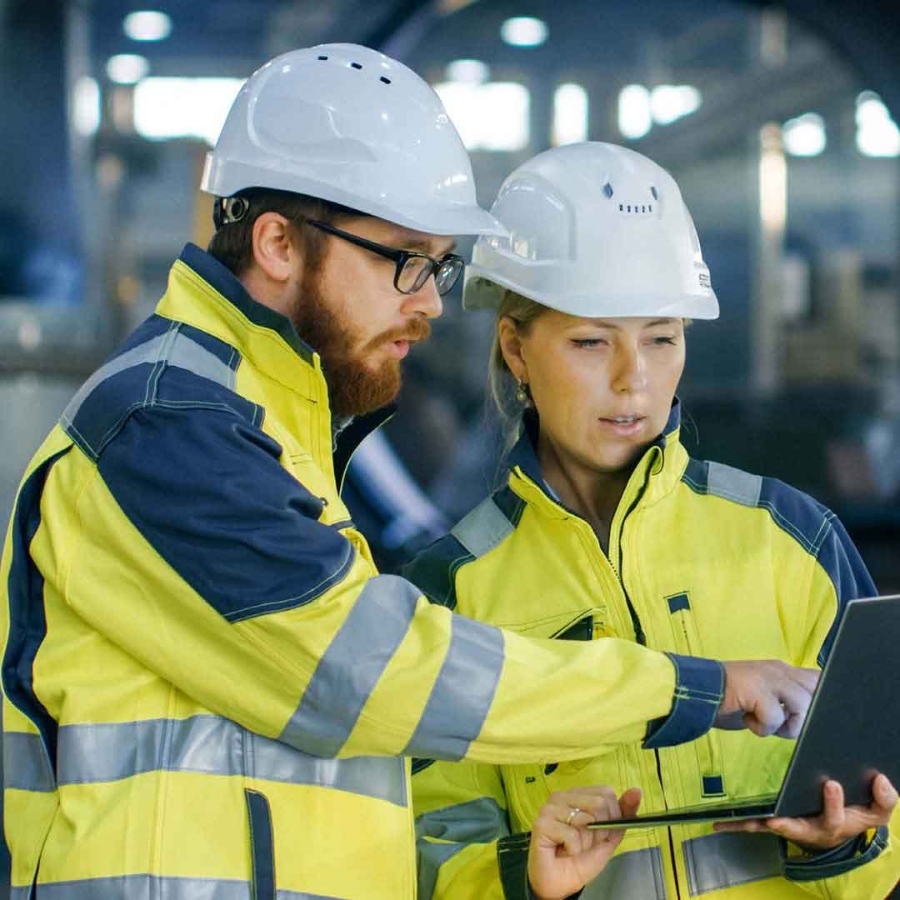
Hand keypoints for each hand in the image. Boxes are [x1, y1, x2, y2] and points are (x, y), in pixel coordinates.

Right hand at [527, 786, 640, 899]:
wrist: (560, 884)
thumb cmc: (581, 859)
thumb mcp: (608, 838)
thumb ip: (623, 815)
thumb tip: (637, 790)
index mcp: (580, 795)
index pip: (606, 793)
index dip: (611, 817)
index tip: (601, 833)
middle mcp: (564, 796)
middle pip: (598, 803)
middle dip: (599, 830)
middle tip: (586, 843)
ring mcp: (551, 807)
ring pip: (585, 818)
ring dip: (585, 841)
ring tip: (574, 847)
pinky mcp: (542, 822)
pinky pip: (571, 834)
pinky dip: (574, 849)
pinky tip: (564, 851)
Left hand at [714, 773, 897, 850]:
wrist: (838, 830)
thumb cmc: (854, 815)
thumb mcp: (875, 810)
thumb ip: (884, 798)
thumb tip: (881, 779)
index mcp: (834, 823)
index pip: (836, 816)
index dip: (834, 803)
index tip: (832, 784)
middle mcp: (809, 829)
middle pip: (798, 828)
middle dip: (787, 824)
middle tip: (776, 820)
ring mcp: (789, 827)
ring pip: (770, 827)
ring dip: (752, 825)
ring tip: (730, 823)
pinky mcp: (774, 823)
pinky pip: (754, 825)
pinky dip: (736, 825)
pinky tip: (717, 824)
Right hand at [717, 660, 819, 737]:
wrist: (694, 691)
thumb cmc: (727, 700)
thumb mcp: (763, 697)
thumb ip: (785, 700)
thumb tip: (808, 716)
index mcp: (782, 669)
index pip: (819, 678)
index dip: (820, 698)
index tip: (801, 715)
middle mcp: (779, 669)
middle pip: (817, 692)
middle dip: (804, 716)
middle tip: (779, 722)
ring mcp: (769, 677)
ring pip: (802, 706)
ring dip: (784, 725)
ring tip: (763, 722)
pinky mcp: (758, 689)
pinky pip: (776, 717)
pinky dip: (763, 728)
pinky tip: (747, 721)